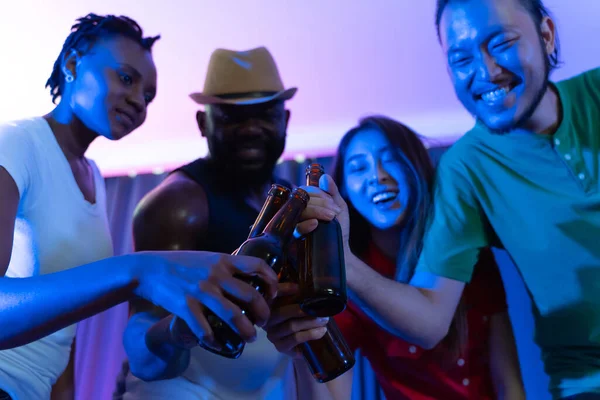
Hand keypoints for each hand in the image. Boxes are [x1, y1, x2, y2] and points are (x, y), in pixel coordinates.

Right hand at [133, 251, 277, 348]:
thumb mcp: (208, 258)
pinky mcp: (185, 306)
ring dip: (247, 330)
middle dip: (263, 313)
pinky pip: (205, 329)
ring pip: (234, 316)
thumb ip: (227, 266)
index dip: (271, 280)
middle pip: (251, 296)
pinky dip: (214, 341)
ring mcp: (201, 291)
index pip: (258, 266)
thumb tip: (249, 275)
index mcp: (223, 260)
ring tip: (251, 338)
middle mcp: (216, 275)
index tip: (273, 293)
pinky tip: (218, 345)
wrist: (149, 269)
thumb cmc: (181, 263)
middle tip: (264, 322)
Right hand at [264, 283, 328, 356]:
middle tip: (321, 309)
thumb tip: (304, 286)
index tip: (298, 288)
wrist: (301, 344)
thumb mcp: (298, 305)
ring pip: (291, 326)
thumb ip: (297, 295)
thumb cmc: (299, 320)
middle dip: (304, 310)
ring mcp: (272, 335)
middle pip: (283, 312)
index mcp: (269, 306)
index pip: (273, 295)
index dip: (284, 289)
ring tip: (324, 321)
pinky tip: (321, 332)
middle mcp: (267, 320)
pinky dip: (310, 334)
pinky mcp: (280, 347)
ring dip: (311, 323)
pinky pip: (295, 339)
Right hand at [295, 174, 348, 242]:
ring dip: (316, 211)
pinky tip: (315, 224)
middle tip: (334, 213)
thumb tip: (324, 177)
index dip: (319, 194)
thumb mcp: (339, 207)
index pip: (305, 191)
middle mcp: (297, 212)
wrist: (340, 251)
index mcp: (306, 203)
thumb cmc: (339, 229)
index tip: (333, 204)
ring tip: (331, 217)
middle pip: (301, 200)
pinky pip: (294, 228)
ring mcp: (293, 225)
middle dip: (320, 203)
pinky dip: (305, 224)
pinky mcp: (292, 238)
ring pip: (298, 211)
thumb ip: (332, 192)